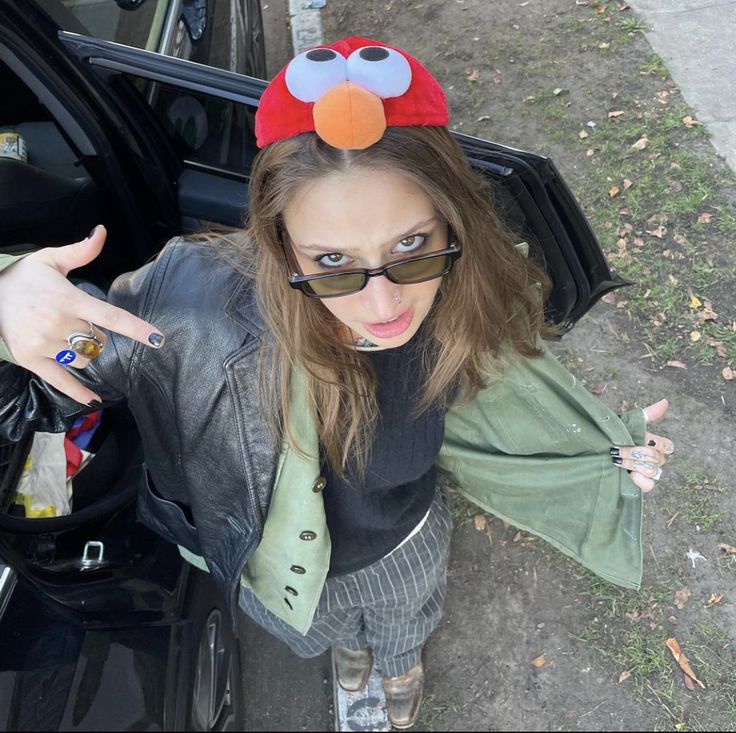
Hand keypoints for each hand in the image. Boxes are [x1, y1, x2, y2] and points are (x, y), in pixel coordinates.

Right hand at [0, 225, 163, 404]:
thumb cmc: (24, 277)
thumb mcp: (52, 259)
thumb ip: (82, 250)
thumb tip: (102, 232)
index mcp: (69, 299)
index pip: (111, 316)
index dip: (136, 329)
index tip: (157, 339)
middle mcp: (58, 323)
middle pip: (98, 339)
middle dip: (94, 332)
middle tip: (74, 320)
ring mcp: (44, 343)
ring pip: (84, 357)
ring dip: (85, 350)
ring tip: (66, 336)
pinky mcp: (31, 359)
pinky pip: (61, 381)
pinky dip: (78, 391)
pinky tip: (94, 400)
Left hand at [611, 398, 673, 492]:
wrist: (594, 450)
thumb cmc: (613, 437)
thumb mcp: (626, 424)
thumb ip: (646, 415)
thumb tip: (665, 401)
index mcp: (652, 444)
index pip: (667, 446)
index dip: (658, 443)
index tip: (643, 439)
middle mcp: (652, 459)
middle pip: (658, 458)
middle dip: (636, 452)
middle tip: (615, 449)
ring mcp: (646, 472)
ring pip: (653, 470)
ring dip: (634, 464)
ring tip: (616, 460)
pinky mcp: (639, 484)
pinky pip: (649, 485)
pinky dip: (640, 480)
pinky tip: (629, 474)